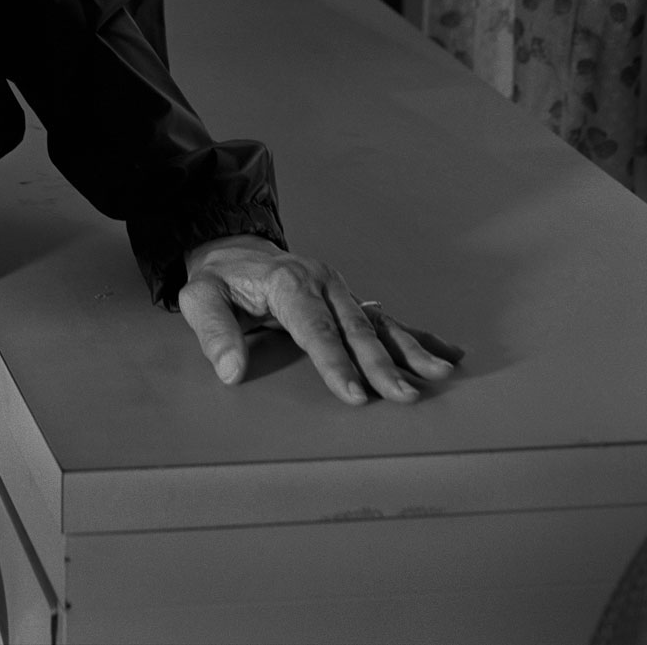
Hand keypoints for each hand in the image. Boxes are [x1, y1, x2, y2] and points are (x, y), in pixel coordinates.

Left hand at [179, 235, 462, 405]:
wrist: (231, 250)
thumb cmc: (217, 280)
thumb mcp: (199, 298)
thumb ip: (214, 332)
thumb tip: (231, 372)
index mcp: (287, 282)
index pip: (314, 328)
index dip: (335, 362)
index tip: (355, 395)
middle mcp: (320, 282)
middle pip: (354, 328)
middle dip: (380, 364)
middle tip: (403, 397)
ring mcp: (339, 289)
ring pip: (378, 323)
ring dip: (409, 350)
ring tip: (441, 374)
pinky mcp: (348, 299)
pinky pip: (385, 319)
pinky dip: (416, 336)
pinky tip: (447, 352)